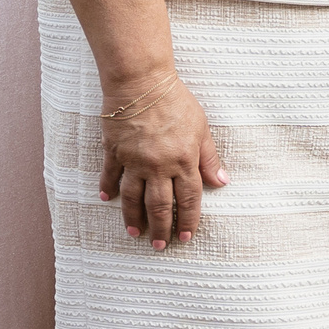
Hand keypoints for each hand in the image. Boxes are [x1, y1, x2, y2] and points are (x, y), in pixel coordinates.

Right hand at [98, 71, 228, 247]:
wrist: (142, 82)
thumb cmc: (176, 101)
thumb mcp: (201, 128)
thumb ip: (209, 157)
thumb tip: (222, 181)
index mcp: (183, 161)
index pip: (188, 199)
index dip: (188, 220)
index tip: (185, 237)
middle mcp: (158, 166)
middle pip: (159, 206)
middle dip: (161, 228)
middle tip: (158, 246)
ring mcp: (134, 161)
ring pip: (132, 198)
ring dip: (133, 218)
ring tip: (135, 233)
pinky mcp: (115, 151)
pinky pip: (111, 175)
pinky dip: (108, 188)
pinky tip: (106, 199)